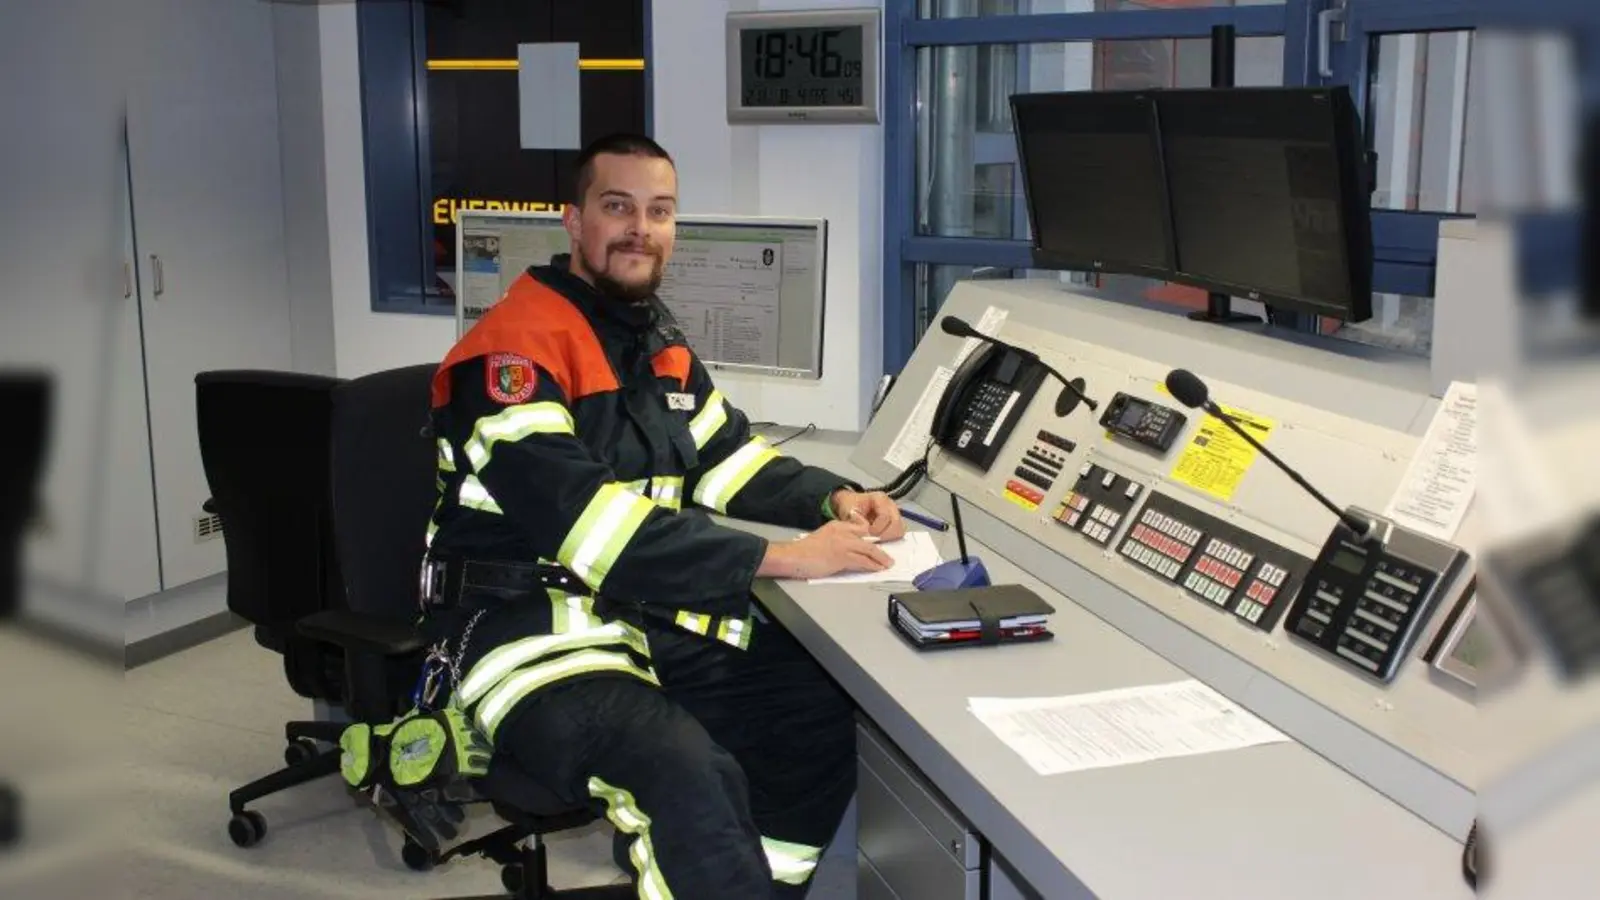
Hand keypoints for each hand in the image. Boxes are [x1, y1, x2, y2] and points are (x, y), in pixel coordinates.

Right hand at [758, 518, 891, 579]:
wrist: (793, 557)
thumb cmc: (804, 551)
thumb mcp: (824, 537)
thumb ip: (838, 539)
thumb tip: (851, 550)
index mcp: (837, 525)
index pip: (861, 528)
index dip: (872, 537)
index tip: (879, 545)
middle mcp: (842, 531)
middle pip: (868, 539)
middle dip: (881, 549)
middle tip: (888, 557)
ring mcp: (843, 544)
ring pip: (869, 550)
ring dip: (881, 558)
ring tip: (887, 564)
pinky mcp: (842, 556)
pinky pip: (863, 561)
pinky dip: (873, 565)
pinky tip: (878, 569)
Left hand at [830, 489, 904, 540]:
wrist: (851, 503)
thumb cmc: (850, 505)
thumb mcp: (848, 510)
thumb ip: (856, 521)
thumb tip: (866, 534)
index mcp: (880, 499)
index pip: (885, 517)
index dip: (877, 528)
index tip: (868, 533)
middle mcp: (891, 505)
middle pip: (897, 524)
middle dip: (886, 535)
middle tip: (874, 540)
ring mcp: (895, 514)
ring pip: (900, 531)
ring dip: (889, 538)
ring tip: (877, 540)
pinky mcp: (896, 523)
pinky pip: (898, 534)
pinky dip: (890, 539)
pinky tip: (879, 540)